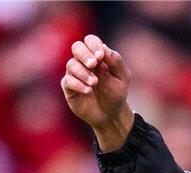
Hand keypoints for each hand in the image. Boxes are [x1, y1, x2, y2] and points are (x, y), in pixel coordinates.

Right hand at [61, 34, 133, 150]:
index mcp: (97, 56)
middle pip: (77, 47)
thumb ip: (115, 61)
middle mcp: (84, 62)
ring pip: (71, 64)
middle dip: (85, 54)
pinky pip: (68, 81)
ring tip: (94, 82)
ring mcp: (75, 74)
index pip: (90, 41)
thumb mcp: (122, 77)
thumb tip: (104, 48)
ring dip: (83, 72)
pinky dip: (78, 84)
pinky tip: (88, 90)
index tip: (101, 56)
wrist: (111, 114)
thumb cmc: (116, 93)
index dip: (94, 45)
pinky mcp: (69, 87)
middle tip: (94, 64)